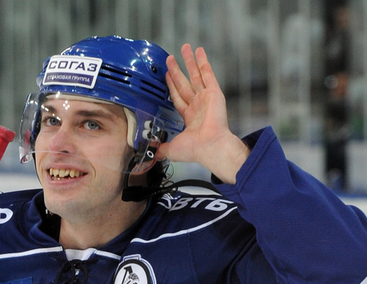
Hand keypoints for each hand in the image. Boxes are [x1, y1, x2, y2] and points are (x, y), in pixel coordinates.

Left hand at [158, 44, 249, 183]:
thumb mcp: (172, 149)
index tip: (167, 76)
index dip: (172, 87)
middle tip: (170, 59)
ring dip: (189, 62)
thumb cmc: (195, 149)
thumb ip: (162, 147)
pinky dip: (203, 62)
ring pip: (195, 75)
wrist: (210, 146)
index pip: (178, 98)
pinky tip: (199, 51)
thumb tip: (153, 153)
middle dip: (177, 71)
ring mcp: (207, 98)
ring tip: (184, 48)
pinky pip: (207, 74)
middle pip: (185, 84)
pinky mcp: (214, 93)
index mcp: (190, 117)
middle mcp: (199, 106)